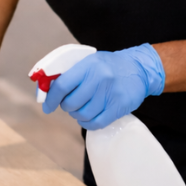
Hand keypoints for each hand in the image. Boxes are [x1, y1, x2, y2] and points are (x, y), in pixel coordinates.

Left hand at [43, 44, 164, 129]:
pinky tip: (88, 117)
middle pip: (71, 103)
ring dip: (77, 115)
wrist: (139, 69)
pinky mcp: (119, 107)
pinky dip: (87, 123)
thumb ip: (70, 73)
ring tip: (80, 109)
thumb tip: (46, 90)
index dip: (51, 98)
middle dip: (66, 106)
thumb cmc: (108, 66)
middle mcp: (99, 79)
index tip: (47, 106)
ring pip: (83, 115)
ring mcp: (110, 94)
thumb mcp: (89, 61)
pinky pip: (96, 123)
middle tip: (68, 104)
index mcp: (88, 65)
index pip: (62, 85)